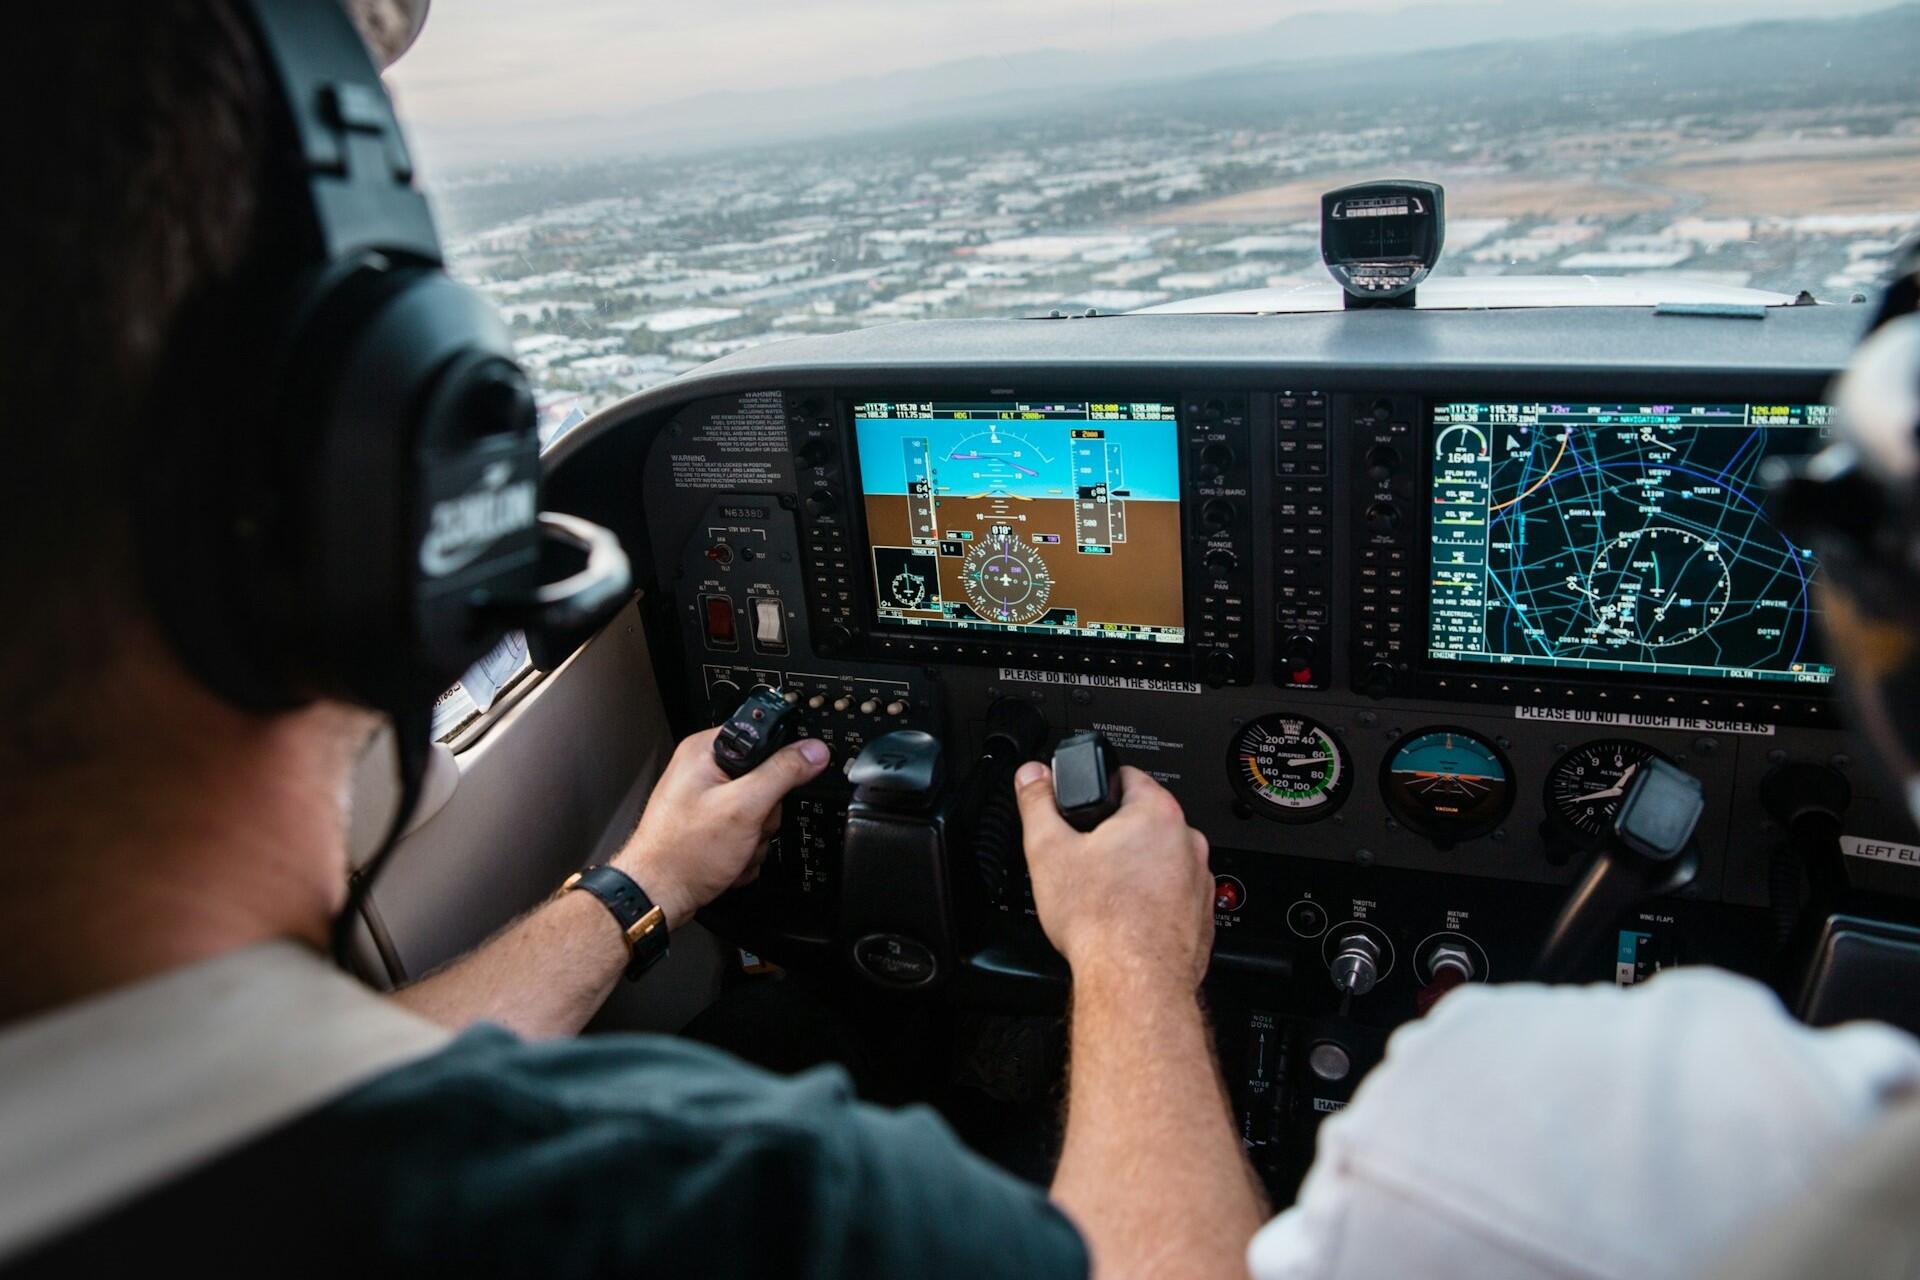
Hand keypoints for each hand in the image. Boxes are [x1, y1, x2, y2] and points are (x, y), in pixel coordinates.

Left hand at [612, 728, 830, 927]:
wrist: (658, 895)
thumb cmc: (682, 852)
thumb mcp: (744, 807)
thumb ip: (782, 773)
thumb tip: (813, 751)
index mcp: (707, 751)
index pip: (762, 737)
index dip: (778, 761)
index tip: (779, 785)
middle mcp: (705, 771)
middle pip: (767, 781)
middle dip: (764, 814)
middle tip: (746, 826)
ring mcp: (708, 802)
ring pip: (761, 812)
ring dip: (755, 838)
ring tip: (733, 848)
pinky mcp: (712, 827)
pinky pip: (748, 832)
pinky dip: (744, 851)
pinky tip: (727, 859)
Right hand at [1015, 762, 1213, 986]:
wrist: (1134, 981)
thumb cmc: (1101, 921)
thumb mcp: (1048, 850)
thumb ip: (1037, 803)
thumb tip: (1032, 776)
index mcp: (1157, 813)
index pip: (1126, 776)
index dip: (1095, 791)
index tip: (1082, 812)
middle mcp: (1188, 842)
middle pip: (1143, 822)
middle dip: (1114, 837)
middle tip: (1086, 861)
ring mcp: (1199, 880)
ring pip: (1159, 861)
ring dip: (1135, 870)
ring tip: (1104, 895)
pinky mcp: (1201, 915)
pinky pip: (1172, 896)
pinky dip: (1151, 903)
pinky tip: (1125, 919)